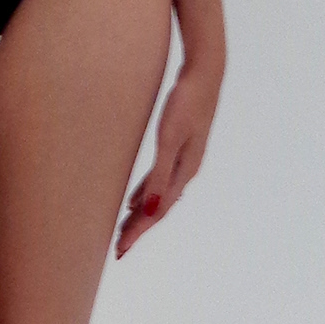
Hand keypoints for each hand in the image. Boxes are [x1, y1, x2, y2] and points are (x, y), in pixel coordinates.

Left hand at [115, 56, 221, 257]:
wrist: (205, 73)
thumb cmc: (186, 102)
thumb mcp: (169, 139)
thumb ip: (160, 175)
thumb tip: (151, 211)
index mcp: (184, 172)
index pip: (158, 212)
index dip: (139, 231)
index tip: (121, 250)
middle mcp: (186, 171)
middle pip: (159, 208)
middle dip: (139, 228)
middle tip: (119, 249)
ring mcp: (183, 159)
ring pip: (159, 195)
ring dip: (141, 214)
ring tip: (123, 230)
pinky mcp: (178, 147)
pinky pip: (159, 180)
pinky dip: (146, 193)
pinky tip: (134, 200)